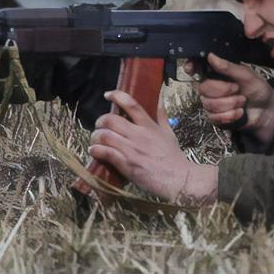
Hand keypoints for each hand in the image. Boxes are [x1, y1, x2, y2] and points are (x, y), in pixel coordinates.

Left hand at [88, 90, 217, 205]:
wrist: (179, 179)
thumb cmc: (174, 158)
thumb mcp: (169, 133)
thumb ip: (162, 117)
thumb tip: (160, 100)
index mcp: (148, 125)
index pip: (131, 104)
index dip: (117, 96)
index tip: (107, 95)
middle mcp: (138, 134)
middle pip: (111, 119)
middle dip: (100, 121)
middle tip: (99, 126)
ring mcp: (132, 149)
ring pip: (105, 135)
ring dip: (96, 137)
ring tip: (95, 141)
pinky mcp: (127, 164)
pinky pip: (106, 153)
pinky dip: (96, 150)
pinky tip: (94, 151)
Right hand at [185, 53, 273, 144]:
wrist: (267, 111)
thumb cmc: (258, 89)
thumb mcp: (246, 75)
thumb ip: (228, 67)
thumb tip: (210, 55)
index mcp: (216, 73)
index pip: (197, 68)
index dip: (191, 67)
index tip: (191, 69)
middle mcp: (211, 87)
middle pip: (203, 88)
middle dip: (222, 91)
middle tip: (237, 90)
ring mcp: (212, 103)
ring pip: (209, 104)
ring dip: (229, 104)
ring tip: (242, 102)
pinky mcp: (216, 118)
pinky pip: (214, 117)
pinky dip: (230, 116)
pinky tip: (240, 113)